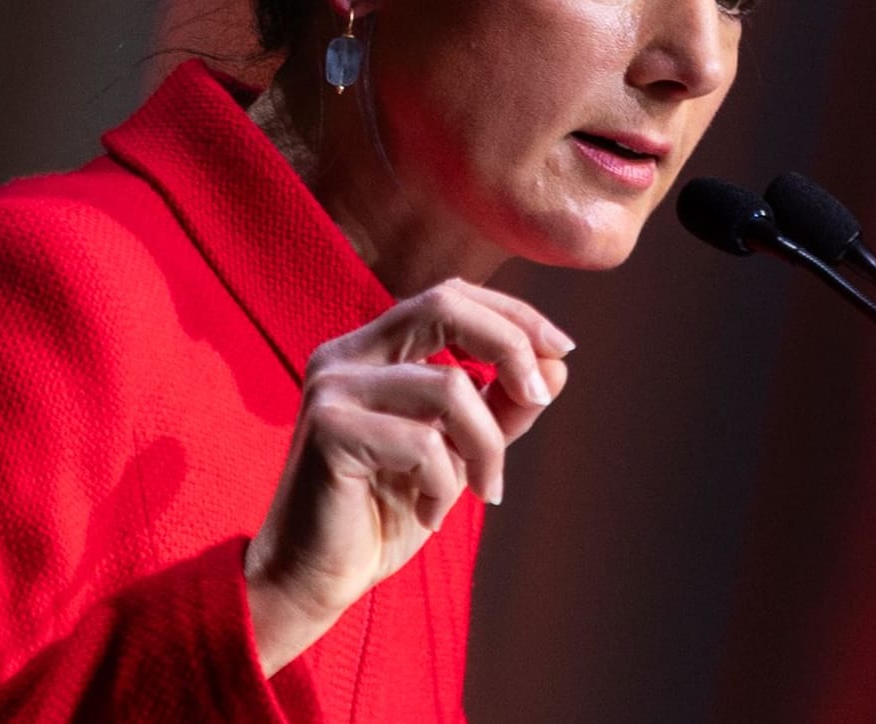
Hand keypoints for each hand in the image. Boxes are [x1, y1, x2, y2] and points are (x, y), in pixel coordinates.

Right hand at [243, 277, 572, 674]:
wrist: (313, 579)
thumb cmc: (383, 513)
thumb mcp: (459, 454)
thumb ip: (500, 408)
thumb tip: (558, 366)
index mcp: (371, 349)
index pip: (449, 296)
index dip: (512, 314)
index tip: (561, 350)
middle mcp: (345, 356)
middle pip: (443, 306)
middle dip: (509, 344)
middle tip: (541, 397)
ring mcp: (332, 389)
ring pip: (449, 386)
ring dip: (487, 446)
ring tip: (484, 489)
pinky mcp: (329, 431)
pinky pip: (424, 444)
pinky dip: (446, 485)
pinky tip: (429, 512)